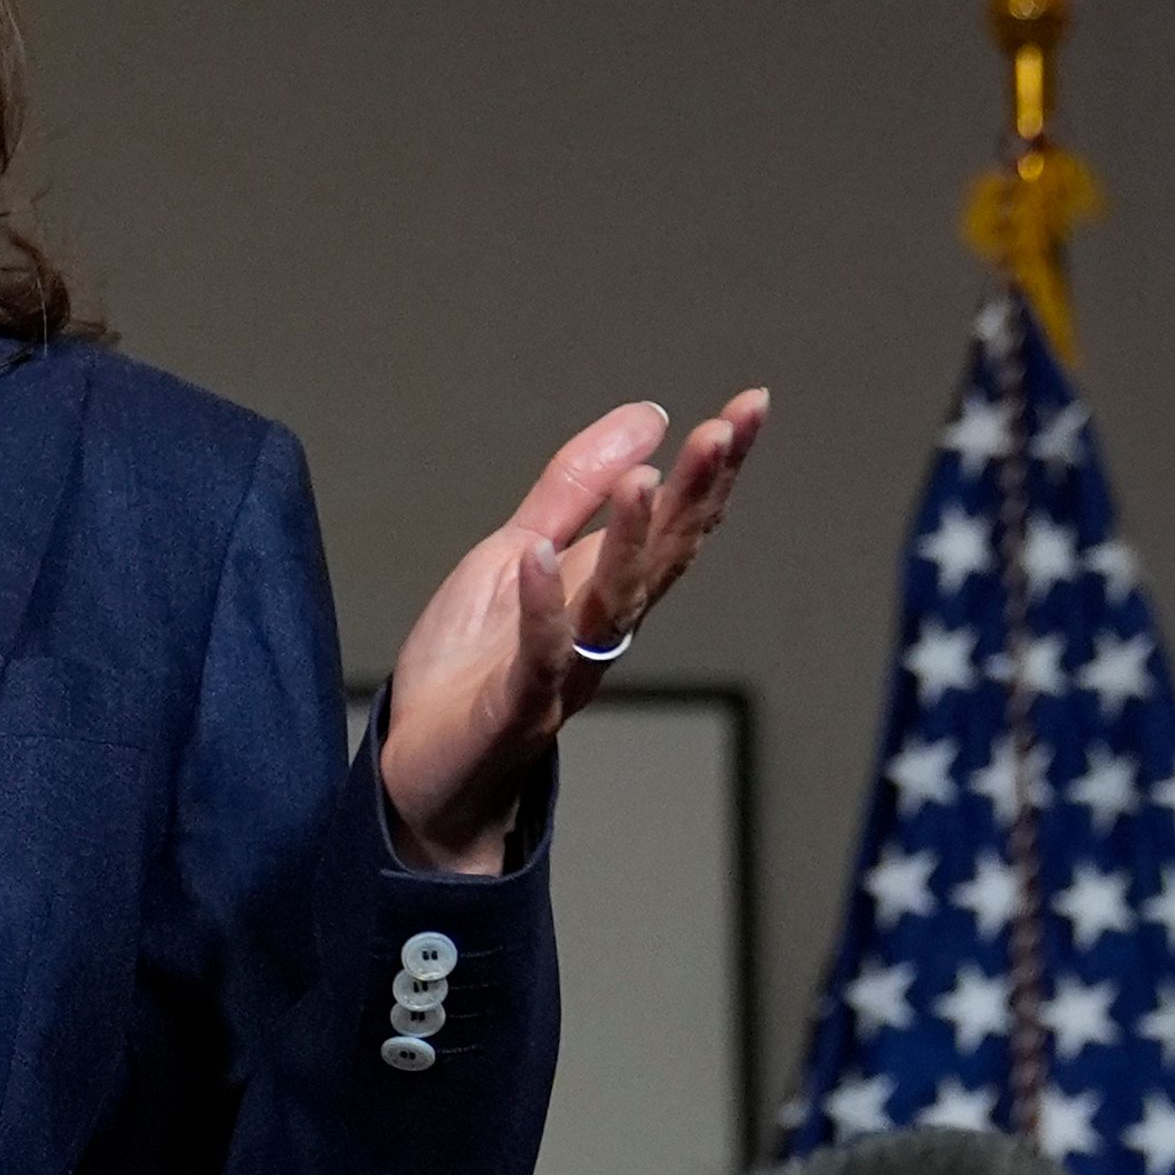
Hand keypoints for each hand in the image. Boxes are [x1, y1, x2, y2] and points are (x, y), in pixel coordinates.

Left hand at [377, 388, 767, 873]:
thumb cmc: (473, 661)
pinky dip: (540, 607)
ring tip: (643, 479)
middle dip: (695, 494)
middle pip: (663, 557)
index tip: (751, 406)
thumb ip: (574, 488)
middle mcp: (603, 629)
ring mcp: (566, 669)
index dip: (714, 466)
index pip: (675, 520)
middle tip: (723, 430)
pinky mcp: (517, 706)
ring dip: (630, 542)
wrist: (423, 768)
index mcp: (606, 587)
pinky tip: (536, 555)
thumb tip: (652, 415)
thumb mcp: (515, 550)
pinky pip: (538, 655)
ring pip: (614, 603)